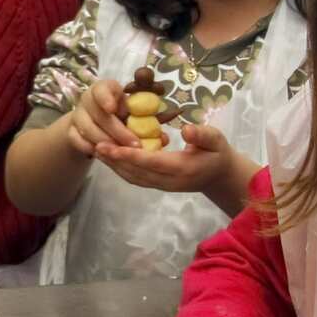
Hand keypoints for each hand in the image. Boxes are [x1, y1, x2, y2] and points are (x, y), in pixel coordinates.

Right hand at [65, 79, 140, 158]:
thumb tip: (163, 138)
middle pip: (98, 114)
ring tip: (122, 152)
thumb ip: (147, 120)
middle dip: (117, 131)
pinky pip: (77, 140)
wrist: (97, 122)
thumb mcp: (133, 110)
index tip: (113, 109)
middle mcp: (87, 99)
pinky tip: (104, 154)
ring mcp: (77, 115)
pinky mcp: (70, 131)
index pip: (100, 89)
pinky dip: (90, 148)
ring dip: (106, 142)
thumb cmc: (121, 114)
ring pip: (87, 129)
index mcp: (104, 88)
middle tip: (134, 144)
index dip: (106, 98)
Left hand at [98, 122, 233, 193]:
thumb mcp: (217, 140)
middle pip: (137, 172)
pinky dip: (120, 168)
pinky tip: (109, 157)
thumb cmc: (217, 153)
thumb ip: (203, 135)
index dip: (131, 155)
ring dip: (115, 165)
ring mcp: (161, 185)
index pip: (151, 162)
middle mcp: (168, 181)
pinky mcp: (157, 185)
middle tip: (97, 145)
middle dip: (116, 160)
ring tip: (97, 150)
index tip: (113, 146)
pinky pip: (135, 178)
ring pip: (133, 177)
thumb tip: (187, 130)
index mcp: (182, 169)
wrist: (219, 176)